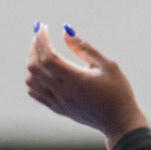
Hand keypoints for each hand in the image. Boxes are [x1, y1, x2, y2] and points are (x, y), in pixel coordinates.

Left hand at [25, 24, 148, 147]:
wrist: (119, 122)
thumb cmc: (118, 92)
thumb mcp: (107, 65)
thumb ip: (84, 48)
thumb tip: (66, 31)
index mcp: (76, 80)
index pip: (48, 57)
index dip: (41, 39)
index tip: (43, 27)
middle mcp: (63, 93)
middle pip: (34, 66)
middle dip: (34, 47)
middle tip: (40, 36)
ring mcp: (59, 103)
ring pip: (31, 80)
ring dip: (32, 63)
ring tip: (42, 52)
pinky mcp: (58, 109)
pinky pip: (35, 93)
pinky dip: (33, 79)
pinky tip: (43, 70)